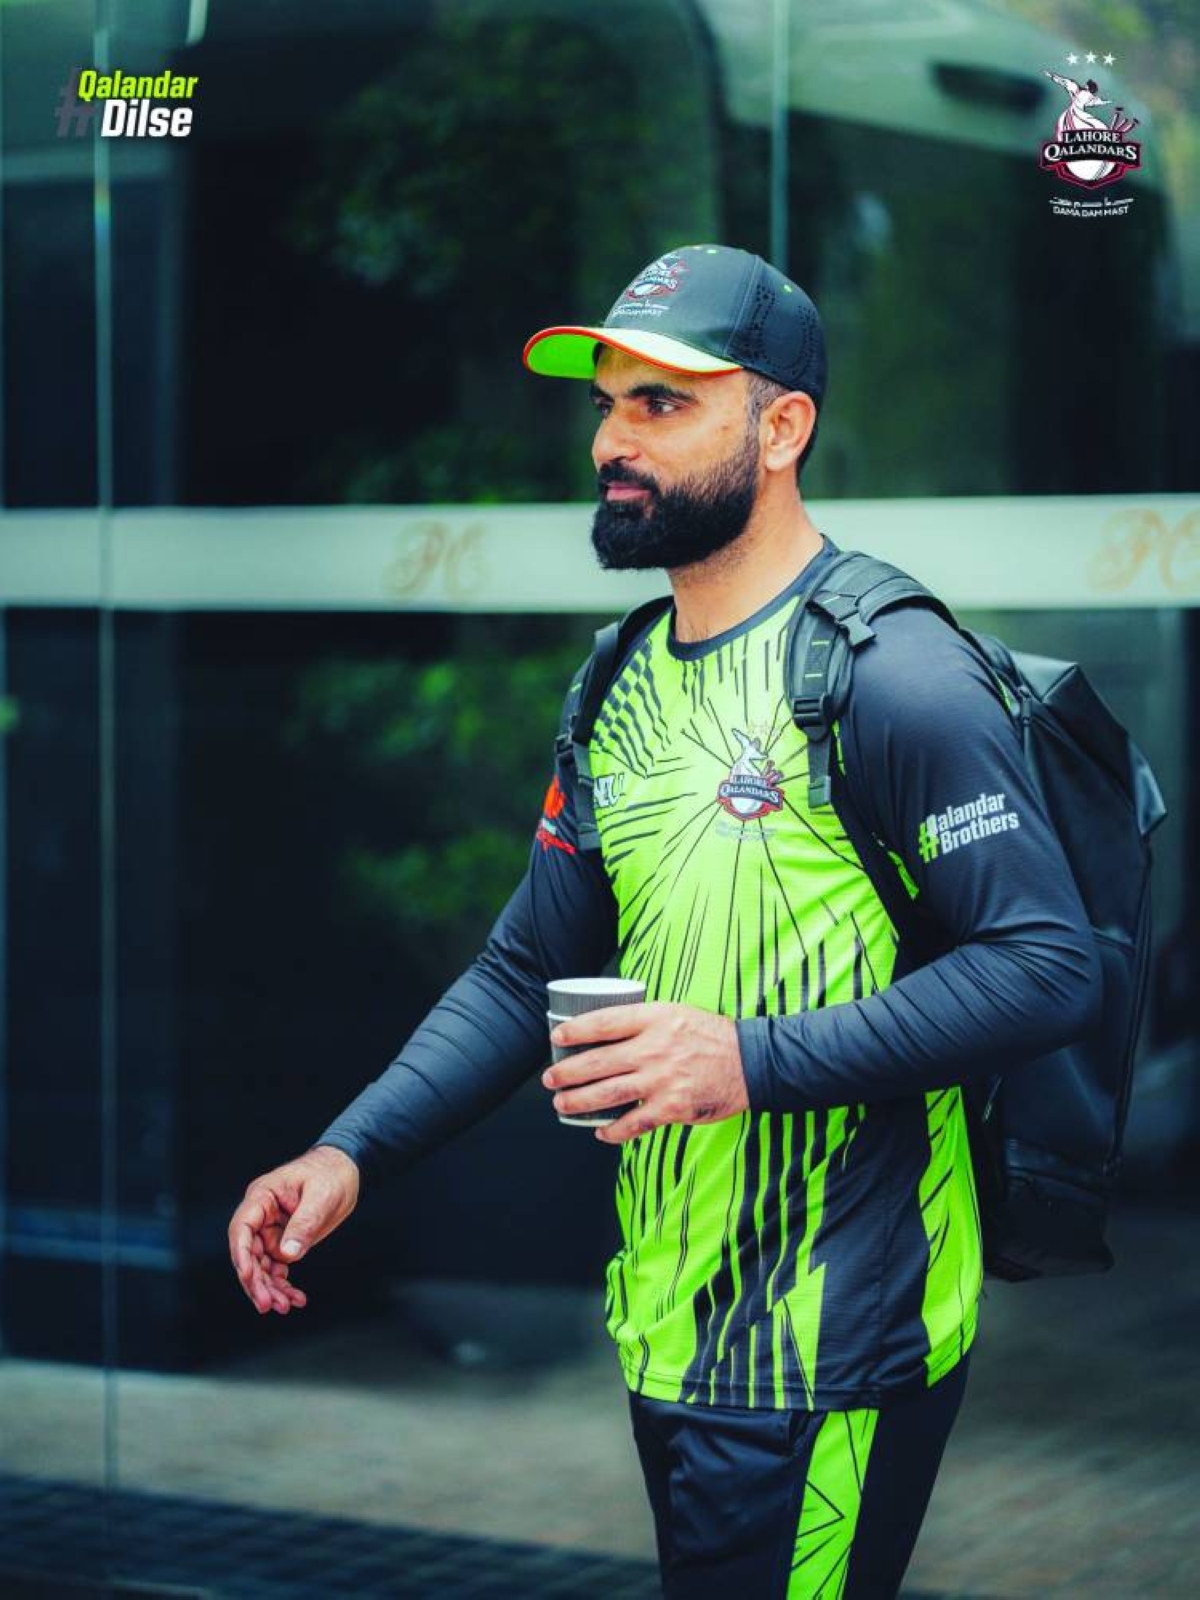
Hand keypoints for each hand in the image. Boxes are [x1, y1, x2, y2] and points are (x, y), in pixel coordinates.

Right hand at [227, 1144, 359, 1315]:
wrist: (345, 1170)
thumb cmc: (331, 1174)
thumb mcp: (322, 1196)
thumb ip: (304, 1223)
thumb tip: (287, 1255)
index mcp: (262, 1196)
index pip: (242, 1228)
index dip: (241, 1254)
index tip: (248, 1276)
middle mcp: (261, 1215)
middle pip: (249, 1252)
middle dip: (256, 1281)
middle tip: (268, 1304)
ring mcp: (271, 1230)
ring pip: (262, 1265)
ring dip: (270, 1288)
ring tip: (284, 1307)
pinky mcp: (283, 1241)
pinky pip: (277, 1267)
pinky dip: (283, 1284)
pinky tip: (295, 1299)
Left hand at [541, 1002, 747, 1143]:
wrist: (750, 1062)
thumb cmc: (712, 1037)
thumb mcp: (677, 1013)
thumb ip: (646, 1022)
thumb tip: (608, 1032)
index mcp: (655, 1018)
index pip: (604, 1022)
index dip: (576, 1030)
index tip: (557, 1036)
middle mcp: (655, 1047)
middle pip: (598, 1061)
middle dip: (567, 1072)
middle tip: (550, 1078)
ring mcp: (662, 1079)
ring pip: (608, 1093)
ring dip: (579, 1101)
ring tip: (561, 1104)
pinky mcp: (672, 1107)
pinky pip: (634, 1122)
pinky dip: (613, 1130)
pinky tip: (600, 1131)